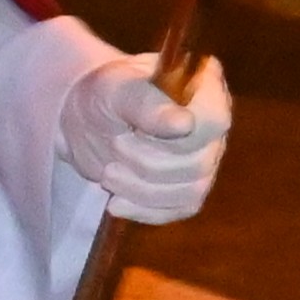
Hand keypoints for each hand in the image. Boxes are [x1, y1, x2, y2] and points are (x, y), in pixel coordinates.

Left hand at [62, 53, 232, 225]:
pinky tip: (116, 202)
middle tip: (115, 145)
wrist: (85, 121)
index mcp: (205, 89)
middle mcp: (213, 126)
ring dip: (142, 189)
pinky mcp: (188, 188)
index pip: (214, 122)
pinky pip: (180, 209)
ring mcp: (205, 159)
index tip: (135, 131)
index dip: (177, 137)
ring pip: (191, 191)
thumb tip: (186, 124)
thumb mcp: (115, 91)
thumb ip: (147, 104)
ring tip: (108, 173)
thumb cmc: (104, 95)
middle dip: (147, 162)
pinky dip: (144, 210)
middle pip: (199, 163)